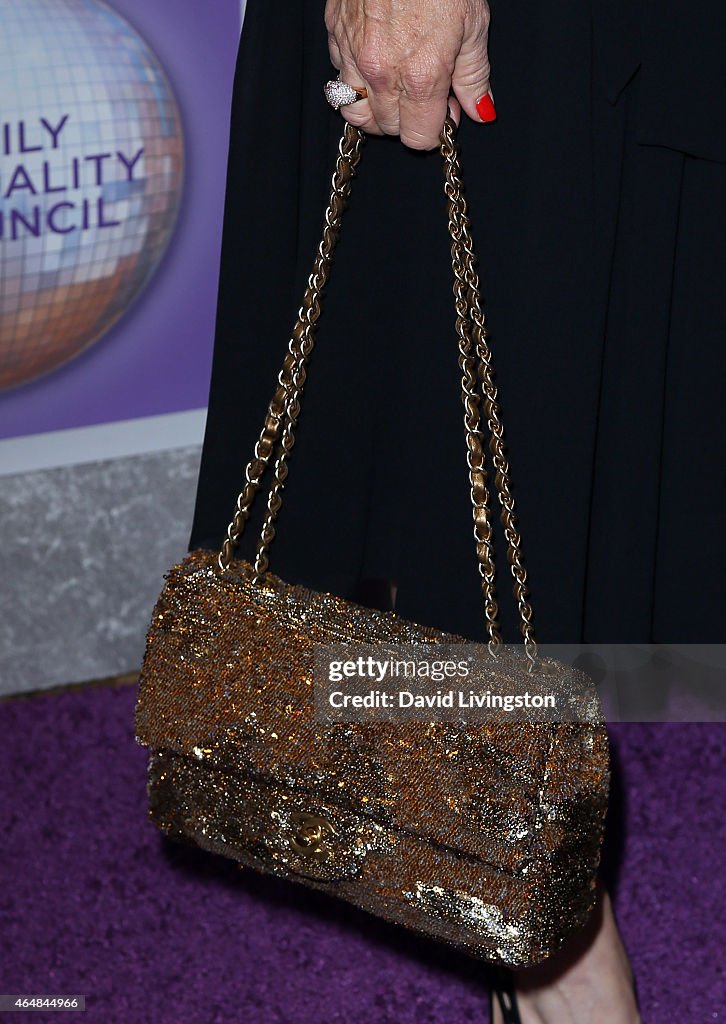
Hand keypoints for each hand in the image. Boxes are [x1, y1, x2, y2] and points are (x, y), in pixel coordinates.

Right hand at [325, 0, 494, 149]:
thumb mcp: (473, 24)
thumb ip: (474, 76)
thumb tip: (479, 111)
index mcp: (421, 77)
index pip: (419, 137)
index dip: (435, 130)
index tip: (445, 113)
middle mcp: (382, 73)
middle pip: (388, 129)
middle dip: (408, 118)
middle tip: (426, 93)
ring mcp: (352, 54)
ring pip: (355, 111)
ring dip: (376, 108)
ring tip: (395, 88)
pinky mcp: (334, 32)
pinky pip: (339, 75)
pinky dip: (356, 77)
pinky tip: (377, 58)